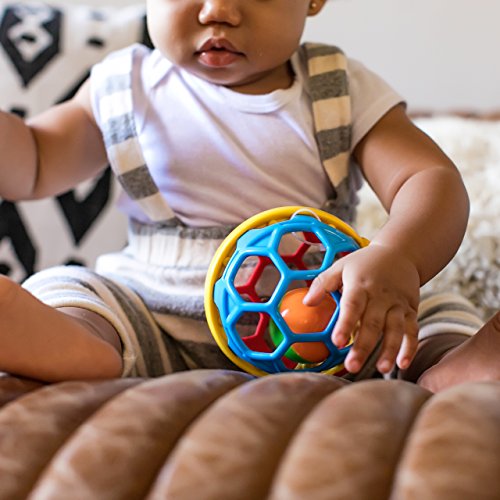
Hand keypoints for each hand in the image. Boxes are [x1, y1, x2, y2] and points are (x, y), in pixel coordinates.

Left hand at [303, 243, 419, 373]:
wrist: (401, 253)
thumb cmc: (365, 263)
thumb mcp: (341, 266)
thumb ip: (323, 283)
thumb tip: (306, 302)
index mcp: (360, 285)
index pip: (352, 306)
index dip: (345, 324)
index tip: (337, 342)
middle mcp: (380, 296)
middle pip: (372, 324)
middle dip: (363, 346)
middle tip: (353, 366)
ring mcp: (397, 304)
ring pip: (395, 329)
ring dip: (389, 350)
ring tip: (382, 369)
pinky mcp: (411, 310)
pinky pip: (412, 330)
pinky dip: (410, 347)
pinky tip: (402, 364)